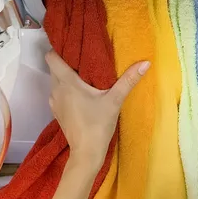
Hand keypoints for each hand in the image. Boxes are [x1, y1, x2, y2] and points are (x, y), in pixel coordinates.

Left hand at [45, 50, 150, 169]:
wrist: (86, 153)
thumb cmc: (98, 124)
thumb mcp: (115, 100)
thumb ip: (128, 80)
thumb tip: (146, 62)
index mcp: (67, 82)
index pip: (51, 57)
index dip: (58, 49)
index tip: (71, 45)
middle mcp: (56, 90)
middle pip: (54, 68)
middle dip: (65, 61)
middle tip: (83, 57)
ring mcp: (55, 102)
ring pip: (55, 81)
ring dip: (65, 76)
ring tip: (82, 73)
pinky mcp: (57, 112)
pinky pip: (57, 93)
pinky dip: (65, 89)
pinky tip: (80, 92)